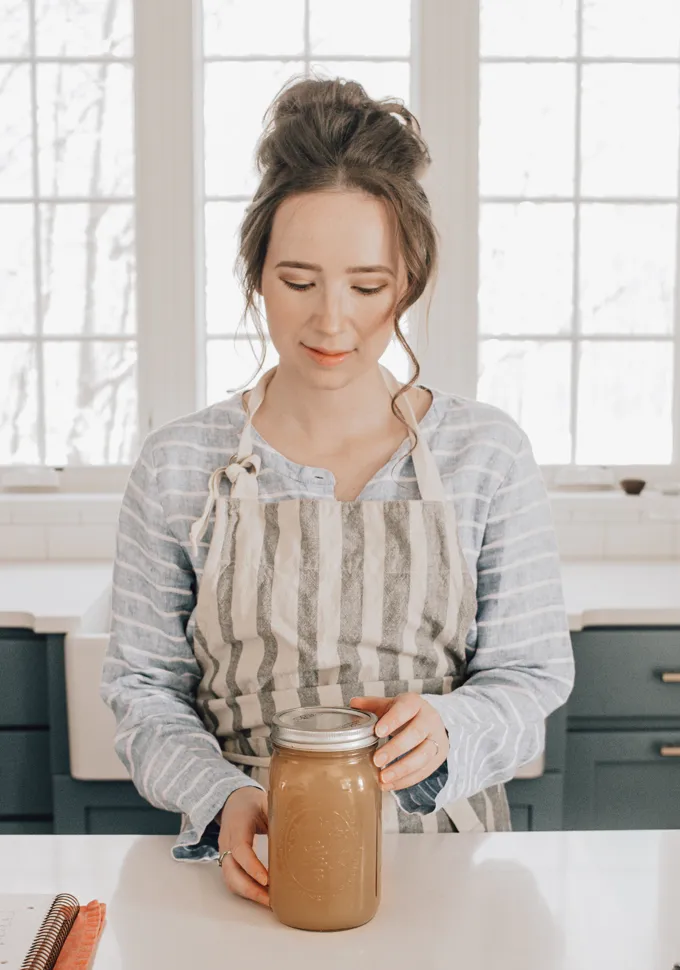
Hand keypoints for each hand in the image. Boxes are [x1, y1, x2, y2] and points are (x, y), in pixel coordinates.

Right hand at [217, 787, 269, 906]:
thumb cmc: (252, 802)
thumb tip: (303, 827)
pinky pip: (232, 879)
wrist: (233, 801)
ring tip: (270, 902)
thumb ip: (280, 814)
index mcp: (237, 824)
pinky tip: (262, 894)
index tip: (266, 880)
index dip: (251, 866)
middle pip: (231, 871)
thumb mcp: (266, 802)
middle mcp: (227, 841)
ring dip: (248, 893)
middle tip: (271, 900)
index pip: (240, 849)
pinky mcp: (228, 861)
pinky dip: (246, 890)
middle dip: (250, 889)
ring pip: (230, 879)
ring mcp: (225, 852)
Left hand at [350, 693, 448, 791]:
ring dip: (402, 769)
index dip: (392, 720)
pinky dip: (406, 780)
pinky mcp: (437, 758)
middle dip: (396, 749)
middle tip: (377, 761)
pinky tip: (390, 785)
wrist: (430, 722)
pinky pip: (424, 771)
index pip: (405, 709)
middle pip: (416, 734)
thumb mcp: (390, 706)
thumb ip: (372, 705)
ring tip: (383, 778)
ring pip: (423, 755)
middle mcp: (429, 720)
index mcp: (414, 703)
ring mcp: (436, 739)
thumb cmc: (405, 714)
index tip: (377, 733)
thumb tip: (353, 703)